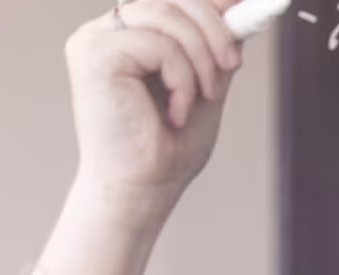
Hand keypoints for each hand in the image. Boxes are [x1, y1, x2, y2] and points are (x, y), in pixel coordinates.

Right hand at [62, 0, 245, 224]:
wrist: (141, 191)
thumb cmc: (167, 150)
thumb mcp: (204, 87)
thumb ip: (213, 50)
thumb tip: (236, 10)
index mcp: (127, 36)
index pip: (170, 1)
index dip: (209, 1)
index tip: (244, 3)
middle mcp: (106, 32)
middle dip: (213, 28)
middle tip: (233, 63)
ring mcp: (95, 40)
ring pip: (166, 15)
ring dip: (200, 59)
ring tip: (203, 98)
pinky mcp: (93, 54)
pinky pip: (158, 45)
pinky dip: (181, 79)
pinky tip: (176, 112)